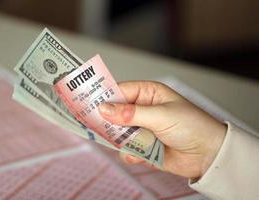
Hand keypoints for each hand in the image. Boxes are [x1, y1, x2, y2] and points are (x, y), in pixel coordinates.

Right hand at [98, 81, 226, 178]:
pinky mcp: (143, 146)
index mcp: (148, 94)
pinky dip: (130, 153)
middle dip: (108, 121)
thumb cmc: (191, 126)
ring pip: (118, 132)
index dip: (104, 97)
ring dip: (120, 139)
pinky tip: (140, 154)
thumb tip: (104, 109)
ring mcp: (142, 128)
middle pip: (115, 113)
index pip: (120, 91)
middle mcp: (143, 110)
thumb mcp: (160, 115)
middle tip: (96, 126)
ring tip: (129, 143)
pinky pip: (127, 149)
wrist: (208, 154)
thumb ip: (131, 113)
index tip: (87, 104)